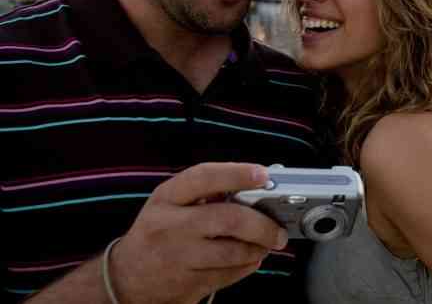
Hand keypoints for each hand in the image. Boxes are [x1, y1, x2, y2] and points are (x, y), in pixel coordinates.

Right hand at [109, 162, 288, 303]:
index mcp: (167, 197)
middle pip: (228, 219)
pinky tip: (249, 259)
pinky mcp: (186, 284)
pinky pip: (229, 274)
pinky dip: (247, 266)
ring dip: (258, 248)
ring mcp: (177, 257)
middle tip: (278, 229)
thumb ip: (207, 192)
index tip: (263, 175)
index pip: (204, 177)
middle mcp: (169, 226)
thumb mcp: (171, 203)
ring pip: (233, 252)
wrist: (126, 279)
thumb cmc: (159, 232)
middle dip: (262, 224)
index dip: (236, 174)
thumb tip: (256, 186)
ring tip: (266, 244)